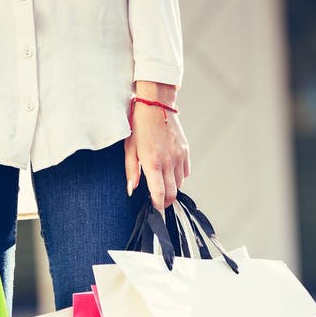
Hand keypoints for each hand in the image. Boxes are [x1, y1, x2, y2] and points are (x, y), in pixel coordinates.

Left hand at [124, 82, 190, 213]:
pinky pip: (185, 172)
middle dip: (166, 202)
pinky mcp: (185, 150)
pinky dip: (179, 177)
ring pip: (180, 184)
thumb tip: (132, 190)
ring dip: (172, 188)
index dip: (158, 207)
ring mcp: (179, 156)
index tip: (156, 212)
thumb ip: (131, 172)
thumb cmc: (139, 126)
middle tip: (158, 203)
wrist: (155, 104)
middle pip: (172, 193)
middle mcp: (169, 161)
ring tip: (162, 185)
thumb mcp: (130, 149)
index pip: (159, 194)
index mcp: (153, 163)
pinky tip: (170, 173)